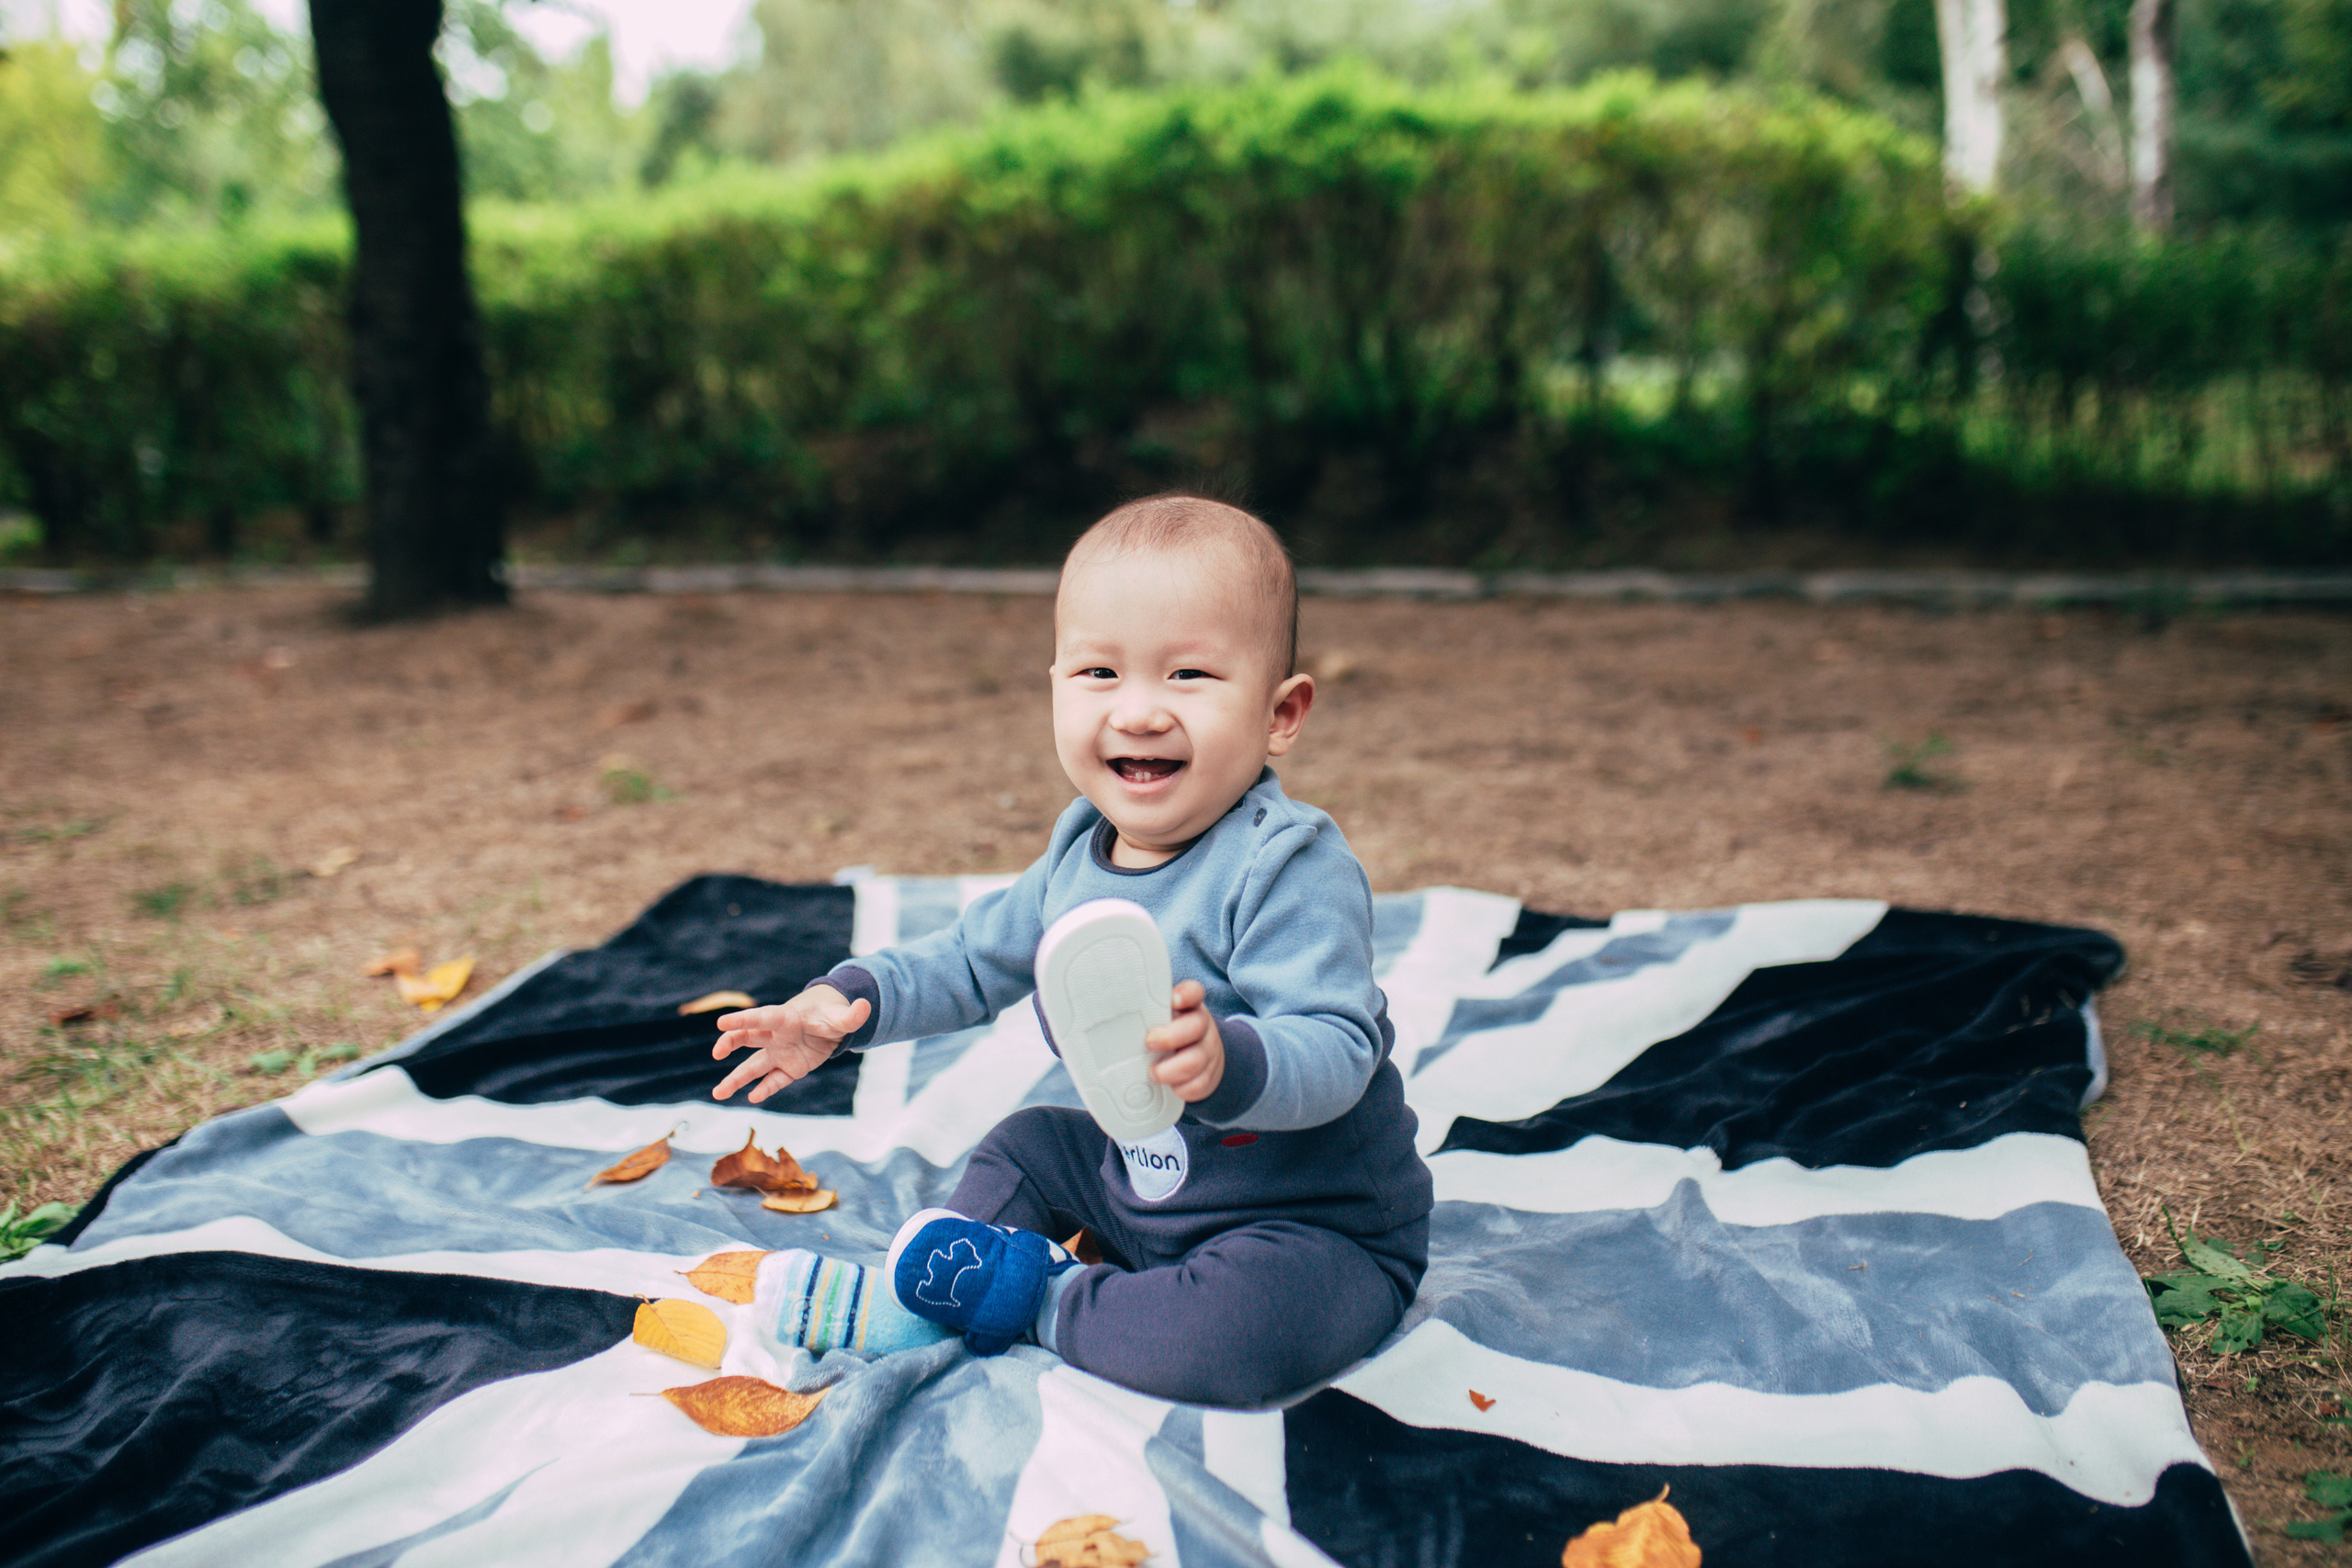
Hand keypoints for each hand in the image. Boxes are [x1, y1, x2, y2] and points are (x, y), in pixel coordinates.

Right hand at [710, 985, 871, 1103]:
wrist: (830, 1023)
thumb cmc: (831, 1014)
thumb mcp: (842, 1015)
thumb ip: (852, 1015)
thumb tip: (866, 1006)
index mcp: (785, 1019)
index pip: (761, 1018)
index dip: (743, 1020)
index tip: (721, 1023)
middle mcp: (776, 1036)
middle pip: (748, 1038)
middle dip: (731, 1043)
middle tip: (717, 1052)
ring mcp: (780, 1053)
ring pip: (754, 1067)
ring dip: (737, 1079)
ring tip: (717, 1094)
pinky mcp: (789, 1068)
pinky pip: (774, 1081)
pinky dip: (764, 1089)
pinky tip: (752, 1098)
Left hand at [1145, 979, 1223, 1102]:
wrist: (1201, 1059)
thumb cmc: (1169, 1035)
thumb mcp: (1160, 1019)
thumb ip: (1145, 1016)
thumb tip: (1108, 1020)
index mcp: (1188, 1007)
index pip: (1194, 992)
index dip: (1186, 995)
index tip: (1173, 1001)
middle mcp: (1201, 1026)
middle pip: (1195, 1026)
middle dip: (1170, 1037)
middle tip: (1149, 1043)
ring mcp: (1207, 1051)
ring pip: (1195, 1060)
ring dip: (1170, 1070)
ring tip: (1153, 1072)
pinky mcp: (1207, 1075)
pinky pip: (1198, 1084)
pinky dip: (1180, 1088)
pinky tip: (1169, 1087)